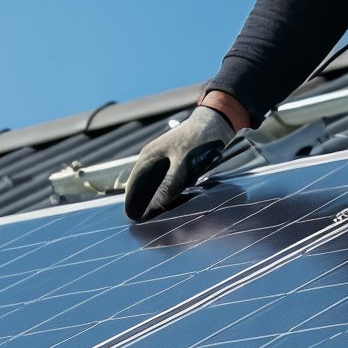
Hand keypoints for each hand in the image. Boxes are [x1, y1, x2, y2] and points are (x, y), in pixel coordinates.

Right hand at [123, 104, 237, 220]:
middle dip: (142, 205)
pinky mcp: (176, 164)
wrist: (216, 122)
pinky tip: (174, 205)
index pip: (133, 186)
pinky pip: (167, 184)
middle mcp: (152, 160)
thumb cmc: (199, 140)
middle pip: (141, 188)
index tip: (134, 221)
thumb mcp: (184, 162)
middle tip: (147, 225)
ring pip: (154, 186)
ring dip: (155, 201)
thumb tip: (156, 206)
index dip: (131, 204)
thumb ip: (170, 183)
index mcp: (148, 157)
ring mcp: (164, 161)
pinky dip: (168, 195)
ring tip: (159, 219)